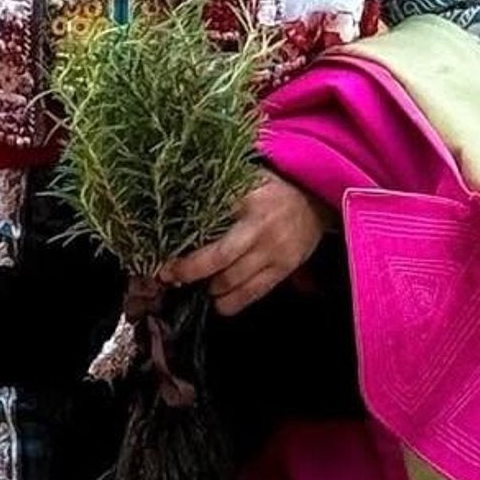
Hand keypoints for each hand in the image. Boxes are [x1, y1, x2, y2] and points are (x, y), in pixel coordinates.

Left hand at [160, 172, 330, 317]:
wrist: (317, 200)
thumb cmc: (274, 187)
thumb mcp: (248, 177)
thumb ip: (220, 189)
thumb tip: (177, 197)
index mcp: (248, 198)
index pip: (210, 217)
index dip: (185, 235)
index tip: (162, 246)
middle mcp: (260, 226)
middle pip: (218, 257)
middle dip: (189, 269)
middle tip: (167, 274)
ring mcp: (274, 251)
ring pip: (232, 280)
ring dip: (207, 287)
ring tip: (190, 285)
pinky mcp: (283, 269)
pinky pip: (252, 293)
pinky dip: (230, 302)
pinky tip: (216, 301)